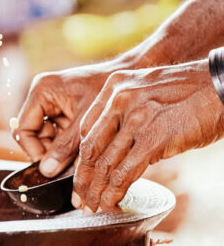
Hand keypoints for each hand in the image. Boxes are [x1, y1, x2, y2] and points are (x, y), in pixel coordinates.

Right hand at [14, 62, 119, 177]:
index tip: (50, 169)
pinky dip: (70, 147)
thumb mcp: (86, 123)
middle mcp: (43, 97)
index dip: (34, 151)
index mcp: (42, 92)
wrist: (133, 75)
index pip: (23, 128)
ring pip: (48, 138)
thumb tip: (46, 171)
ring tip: (80, 164)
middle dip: (50, 154)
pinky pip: (61, 135)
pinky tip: (84, 155)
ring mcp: (54, 105)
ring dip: (61, 153)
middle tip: (68, 170)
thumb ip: (65, 147)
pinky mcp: (66, 112)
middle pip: (35, 135)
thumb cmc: (109, 91)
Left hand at [73, 61, 223, 212]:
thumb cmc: (191, 91)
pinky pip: (125, 171)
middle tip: (81, 197)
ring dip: (97, 188)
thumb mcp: (147, 90)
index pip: (86, 127)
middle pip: (90, 146)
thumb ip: (128, 111)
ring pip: (105, 162)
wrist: (220, 85)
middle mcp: (119, 99)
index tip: (81, 173)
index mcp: (114, 86)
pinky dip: (115, 190)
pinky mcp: (154, 138)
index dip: (82, 155)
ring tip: (94, 205)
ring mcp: (135, 119)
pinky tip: (111, 201)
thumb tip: (119, 145)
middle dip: (83, 176)